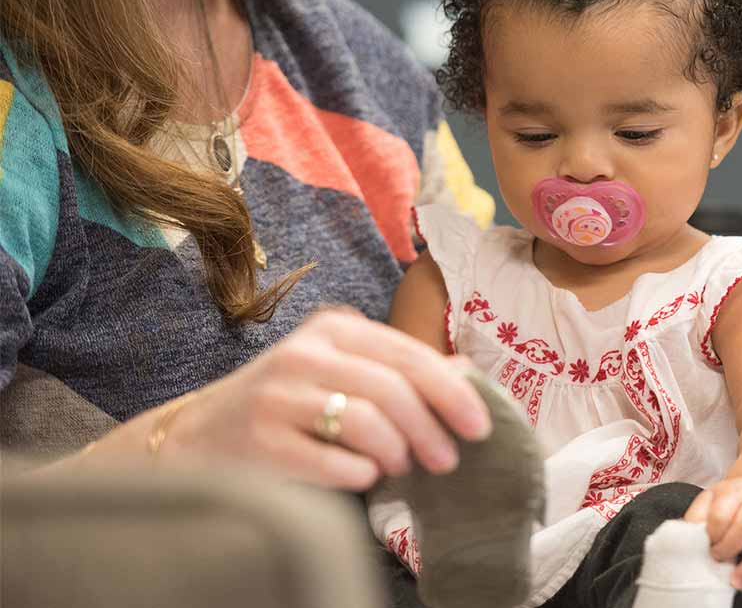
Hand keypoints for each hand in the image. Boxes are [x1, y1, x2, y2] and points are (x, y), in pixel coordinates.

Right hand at [164, 308, 492, 490]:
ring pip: (367, 422)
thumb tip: (465, 377)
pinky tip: (364, 476)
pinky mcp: (259, 441)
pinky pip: (334, 461)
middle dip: (432, 428)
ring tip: (401, 467)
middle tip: (448, 460)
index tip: (481, 426)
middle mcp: (304, 354)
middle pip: (393, 388)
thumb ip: (396, 371)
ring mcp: (278, 396)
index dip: (452, 391)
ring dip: (398, 452)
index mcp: (332, 329)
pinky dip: (361, 474)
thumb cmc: (287, 406)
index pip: (408, 355)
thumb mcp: (340, 372)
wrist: (195, 438)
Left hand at [684, 475, 741, 590]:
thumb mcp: (708, 499)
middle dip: (728, 548)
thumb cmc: (728, 501)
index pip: (722, 514)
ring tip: (734, 581)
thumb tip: (688, 538)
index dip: (712, 534)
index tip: (707, 544)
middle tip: (717, 558)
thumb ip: (697, 516)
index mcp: (735, 491)